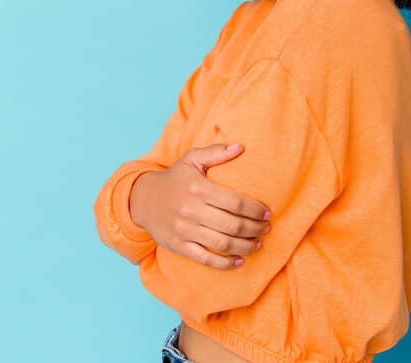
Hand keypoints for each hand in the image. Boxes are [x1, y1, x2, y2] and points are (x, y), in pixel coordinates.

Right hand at [129, 143, 271, 268]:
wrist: (142, 199)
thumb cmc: (175, 178)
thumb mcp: (192, 159)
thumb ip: (216, 152)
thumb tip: (241, 147)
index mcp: (199, 189)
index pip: (235, 202)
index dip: (255, 210)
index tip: (267, 213)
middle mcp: (192, 211)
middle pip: (232, 225)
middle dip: (255, 229)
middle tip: (266, 229)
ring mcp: (185, 230)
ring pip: (223, 243)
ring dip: (245, 246)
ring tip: (258, 243)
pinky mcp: (179, 246)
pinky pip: (206, 259)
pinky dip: (225, 263)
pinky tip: (240, 261)